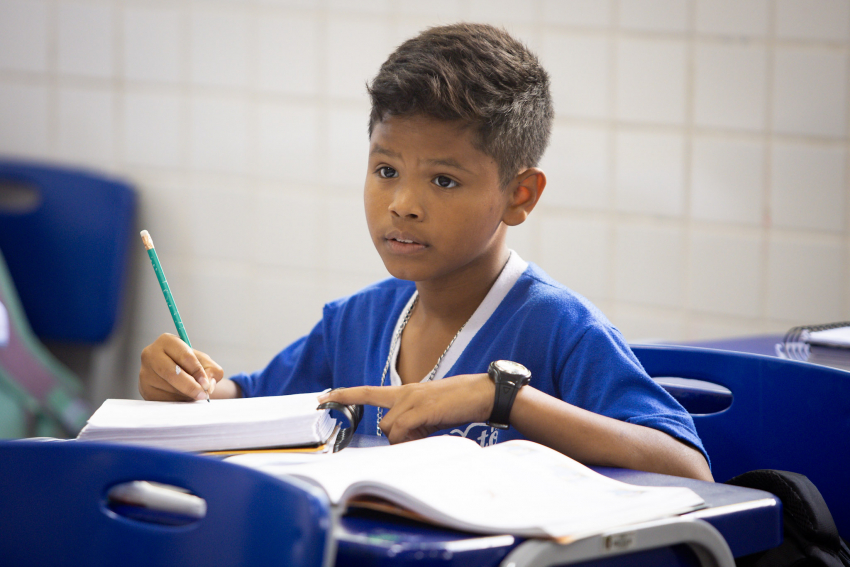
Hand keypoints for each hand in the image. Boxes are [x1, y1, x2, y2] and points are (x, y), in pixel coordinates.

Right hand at [139, 333, 223, 400]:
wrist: (176, 374)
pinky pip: (162, 399)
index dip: (198, 371)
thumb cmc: (191, 366)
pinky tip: (182, 396)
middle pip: (172, 373)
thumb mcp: (205, 362)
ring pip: (168, 387)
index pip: (184, 356)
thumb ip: (212, 371)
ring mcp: (144, 372)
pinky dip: (176, 400)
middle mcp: (151, 354)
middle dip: (190, 386)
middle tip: (203, 394)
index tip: (206, 383)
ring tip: (193, 393)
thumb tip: (208, 385)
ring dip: (185, 394)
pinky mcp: (144, 389)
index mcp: (167, 341)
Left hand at [318, 373, 494, 442]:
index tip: (323, 397)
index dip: (344, 395)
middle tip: (423, 437)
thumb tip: (402, 438)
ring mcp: (412, 399)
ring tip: (431, 432)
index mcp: (406, 391)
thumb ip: (413, 421)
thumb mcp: (431, 411)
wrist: (482, 393)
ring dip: (407, 440)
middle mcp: (405, 393)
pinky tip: (430, 433)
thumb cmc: (460, 403)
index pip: (368, 391)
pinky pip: (402, 431)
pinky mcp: (420, 409)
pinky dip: (412, 439)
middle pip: (383, 424)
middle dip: (398, 438)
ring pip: (391, 430)